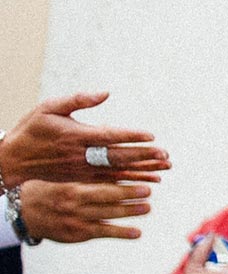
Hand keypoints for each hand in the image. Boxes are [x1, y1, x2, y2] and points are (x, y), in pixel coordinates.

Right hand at [2, 92, 168, 185]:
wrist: (15, 159)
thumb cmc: (33, 129)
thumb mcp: (49, 108)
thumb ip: (78, 100)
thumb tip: (105, 93)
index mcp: (76, 135)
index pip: (109, 136)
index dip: (131, 136)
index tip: (152, 136)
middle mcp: (82, 155)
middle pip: (118, 156)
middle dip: (143, 156)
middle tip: (165, 154)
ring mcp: (84, 169)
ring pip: (119, 170)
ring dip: (144, 169)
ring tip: (166, 167)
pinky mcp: (84, 178)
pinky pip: (113, 180)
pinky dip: (133, 180)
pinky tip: (151, 180)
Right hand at [18, 179, 152, 241]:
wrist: (25, 211)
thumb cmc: (50, 189)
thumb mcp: (63, 177)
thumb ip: (87, 173)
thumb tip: (116, 162)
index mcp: (71, 184)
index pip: (99, 179)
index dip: (120, 177)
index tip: (137, 173)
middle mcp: (74, 201)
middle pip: (106, 196)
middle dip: (128, 193)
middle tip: (147, 190)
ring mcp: (77, 218)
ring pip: (108, 213)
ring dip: (129, 211)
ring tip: (147, 207)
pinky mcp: (79, 233)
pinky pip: (103, 232)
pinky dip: (121, 233)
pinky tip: (136, 232)